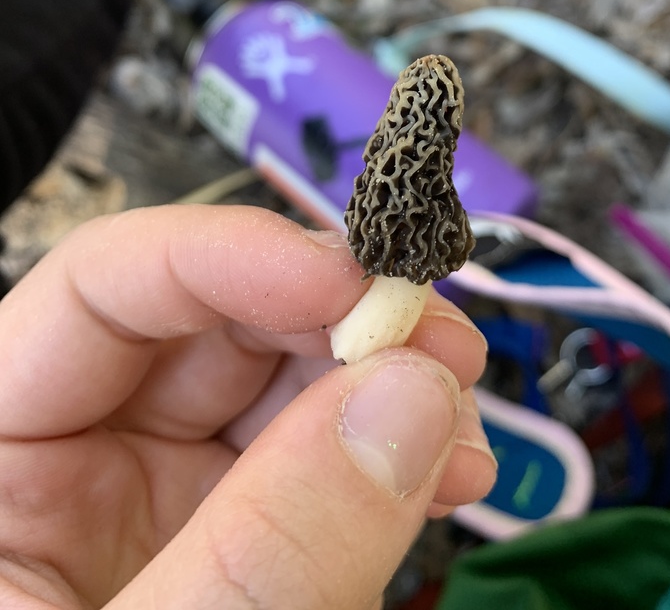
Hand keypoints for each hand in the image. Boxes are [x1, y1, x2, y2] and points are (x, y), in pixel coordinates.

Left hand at [0, 205, 494, 608]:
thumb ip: (273, 549)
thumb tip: (415, 396)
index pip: (106, 287)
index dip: (234, 257)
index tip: (360, 286)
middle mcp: (73, 459)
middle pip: (212, 324)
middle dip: (337, 318)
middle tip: (443, 348)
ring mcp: (160, 505)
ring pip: (281, 384)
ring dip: (382, 381)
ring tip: (461, 419)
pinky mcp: (232, 548)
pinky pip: (317, 464)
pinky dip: (389, 451)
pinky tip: (445, 467)